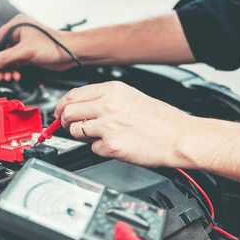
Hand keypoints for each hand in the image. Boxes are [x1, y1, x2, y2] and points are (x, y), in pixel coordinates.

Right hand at [0, 14, 76, 81]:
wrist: (70, 53)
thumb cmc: (54, 45)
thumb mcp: (26, 51)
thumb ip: (6, 58)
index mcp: (16, 25)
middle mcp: (17, 33)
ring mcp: (22, 44)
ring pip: (6, 59)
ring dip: (5, 69)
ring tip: (6, 77)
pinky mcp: (27, 54)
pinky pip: (14, 63)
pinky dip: (13, 70)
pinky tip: (15, 76)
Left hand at [55, 81, 191, 167]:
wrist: (180, 137)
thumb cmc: (161, 119)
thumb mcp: (131, 96)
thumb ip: (105, 99)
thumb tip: (82, 106)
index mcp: (113, 90)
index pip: (73, 95)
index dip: (61, 106)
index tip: (59, 112)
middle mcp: (108, 104)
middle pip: (68, 112)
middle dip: (65, 122)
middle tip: (70, 127)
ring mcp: (108, 125)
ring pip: (76, 131)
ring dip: (83, 136)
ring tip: (101, 136)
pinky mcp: (112, 145)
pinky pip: (92, 148)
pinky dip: (100, 149)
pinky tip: (115, 145)